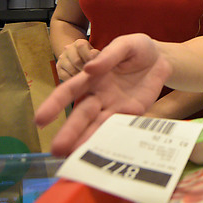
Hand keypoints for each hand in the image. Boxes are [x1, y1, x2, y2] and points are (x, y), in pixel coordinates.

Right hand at [35, 33, 171, 155]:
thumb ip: (110, 55)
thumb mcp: (126, 44)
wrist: (161, 59)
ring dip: (88, 141)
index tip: (40, 120)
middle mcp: (100, 95)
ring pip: (99, 126)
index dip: (54, 104)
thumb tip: (90, 69)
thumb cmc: (137, 49)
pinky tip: (104, 153)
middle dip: (70, 132)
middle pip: (82, 115)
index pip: (69, 91)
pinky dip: (112, 140)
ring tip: (76, 158)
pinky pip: (121, 128)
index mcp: (92, 77)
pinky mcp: (133, 114)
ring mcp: (116, 106)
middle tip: (57, 150)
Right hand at [56, 39, 99, 80]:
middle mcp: (68, 48)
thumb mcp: (96, 53)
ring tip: (87, 78)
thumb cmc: (92, 57)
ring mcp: (62, 58)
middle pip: (76, 60)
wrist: (79, 57)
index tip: (94, 65)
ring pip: (71, 69)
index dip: (88, 57)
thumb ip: (97, 56)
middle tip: (92, 75)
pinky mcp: (58, 68)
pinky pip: (64, 76)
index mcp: (79, 43)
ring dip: (80, 75)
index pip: (81, 46)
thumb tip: (95, 63)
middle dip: (86, 69)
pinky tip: (79, 80)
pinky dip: (73, 79)